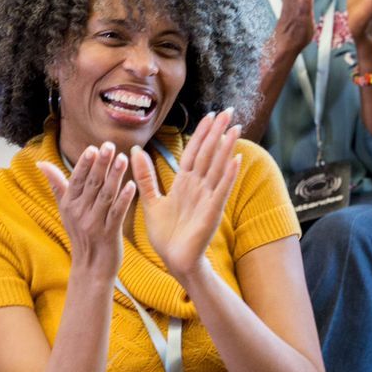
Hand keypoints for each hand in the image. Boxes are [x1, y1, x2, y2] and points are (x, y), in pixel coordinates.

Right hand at [37, 142, 133, 282]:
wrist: (91, 266)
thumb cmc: (80, 233)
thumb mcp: (65, 209)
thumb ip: (57, 185)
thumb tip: (41, 163)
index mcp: (69, 204)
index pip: (76, 180)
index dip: (84, 164)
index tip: (92, 147)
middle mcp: (79, 213)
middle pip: (92, 184)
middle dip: (100, 164)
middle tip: (110, 145)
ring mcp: (94, 224)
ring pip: (105, 196)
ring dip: (114, 177)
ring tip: (123, 159)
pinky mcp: (109, 234)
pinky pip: (117, 213)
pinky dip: (124, 199)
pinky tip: (132, 185)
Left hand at [131, 110, 242, 282]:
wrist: (174, 261)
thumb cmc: (166, 235)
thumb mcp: (150, 200)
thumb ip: (145, 176)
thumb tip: (135, 150)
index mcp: (185, 183)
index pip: (195, 152)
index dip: (202, 134)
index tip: (209, 115)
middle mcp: (199, 187)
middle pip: (209, 154)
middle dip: (218, 133)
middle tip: (228, 111)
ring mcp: (208, 198)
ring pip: (218, 167)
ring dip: (226, 147)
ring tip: (235, 128)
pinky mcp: (212, 212)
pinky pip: (221, 190)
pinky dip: (228, 174)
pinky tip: (236, 159)